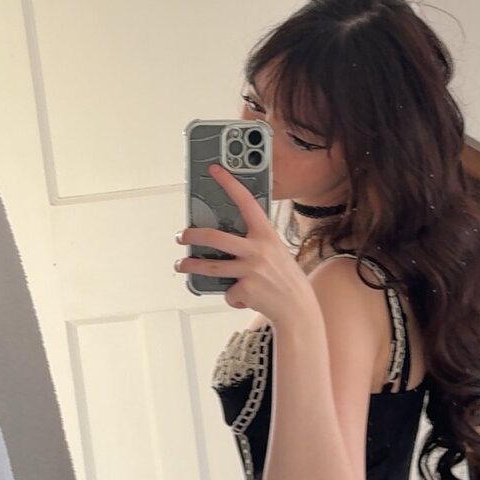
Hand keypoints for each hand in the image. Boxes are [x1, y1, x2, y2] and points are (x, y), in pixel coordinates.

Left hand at [175, 165, 315, 323]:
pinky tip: (244, 297)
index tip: (215, 170)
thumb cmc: (285, 279)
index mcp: (266, 234)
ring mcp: (250, 270)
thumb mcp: (276, 252)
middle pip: (214, 237)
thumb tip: (224, 241)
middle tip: (181, 236)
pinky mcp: (245, 290)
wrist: (299, 308)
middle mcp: (258, 249)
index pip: (246, 202)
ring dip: (190, 265)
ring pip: (209, 266)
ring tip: (181, 265)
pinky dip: (232, 296)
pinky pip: (227, 291)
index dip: (229, 183)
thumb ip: (255, 243)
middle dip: (191, 235)